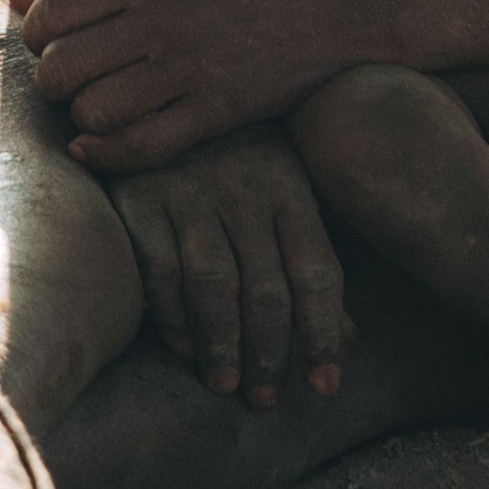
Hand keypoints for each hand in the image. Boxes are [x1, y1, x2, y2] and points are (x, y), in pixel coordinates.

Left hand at [17, 0, 389, 169]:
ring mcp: (189, 66)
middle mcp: (160, 18)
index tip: (56, 48)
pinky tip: (101, 148)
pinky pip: (140, 146)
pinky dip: (108, 155)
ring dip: (85, 122)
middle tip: (75, 88)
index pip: (49, 14)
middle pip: (61, 69)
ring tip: (100, 111)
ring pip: (94, 112)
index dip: (37, 39)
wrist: (327, 6)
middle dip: (56, 87)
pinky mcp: (217, 110)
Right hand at [106, 132, 352, 408]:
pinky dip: (172, 314)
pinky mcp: (139, 196)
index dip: (323, 333)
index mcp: (289, 187)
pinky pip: (159, 268)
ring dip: (221, 343)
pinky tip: (183, 346)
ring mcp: (190, 191)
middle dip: (269, 353)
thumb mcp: (281, 189)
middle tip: (265, 401)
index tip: (324, 386)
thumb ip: (308, 261)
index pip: (316, 271)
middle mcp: (244, 189)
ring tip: (225, 386)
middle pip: (265, 287)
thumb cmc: (233, 151)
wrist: (154, 86)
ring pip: (213, 283)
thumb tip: (348, 339)